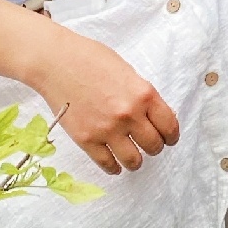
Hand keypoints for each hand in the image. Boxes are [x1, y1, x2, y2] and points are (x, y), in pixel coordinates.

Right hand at [27, 28, 179, 175]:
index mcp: (144, 94)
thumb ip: (143, 96)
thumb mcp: (128, 72)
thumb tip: (157, 117)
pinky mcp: (86, 140)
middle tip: (148, 143)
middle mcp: (129, 115)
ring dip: (136, 161)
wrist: (56, 62)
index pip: (169, 126)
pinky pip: (107, 164)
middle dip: (154, 146)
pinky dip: (114, 168)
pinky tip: (115, 165)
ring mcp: (107, 130)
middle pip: (154, 146)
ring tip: (133, 156)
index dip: (171, 135)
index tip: (168, 138)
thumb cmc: (92, 59)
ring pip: (134, 161)